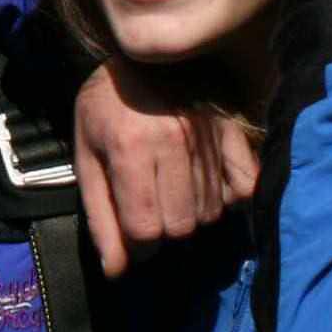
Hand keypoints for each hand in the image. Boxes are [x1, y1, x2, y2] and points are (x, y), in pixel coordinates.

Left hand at [74, 60, 258, 276]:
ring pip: (211, 213)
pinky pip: (245, 186)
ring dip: (191, 216)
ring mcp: (208, 135)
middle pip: (181, 226)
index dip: (136, 245)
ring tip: (172, 196)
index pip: (145, 229)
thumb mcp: (87, 161)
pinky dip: (230, 198)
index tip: (131, 234)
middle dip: (162, 232)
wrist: (136, 58)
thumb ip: (101, 219)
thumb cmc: (103, 111)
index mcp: (131, 148)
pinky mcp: (232, 129)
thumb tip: (117, 272)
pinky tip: (208, 190)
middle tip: (151, 214)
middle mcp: (174, 141)